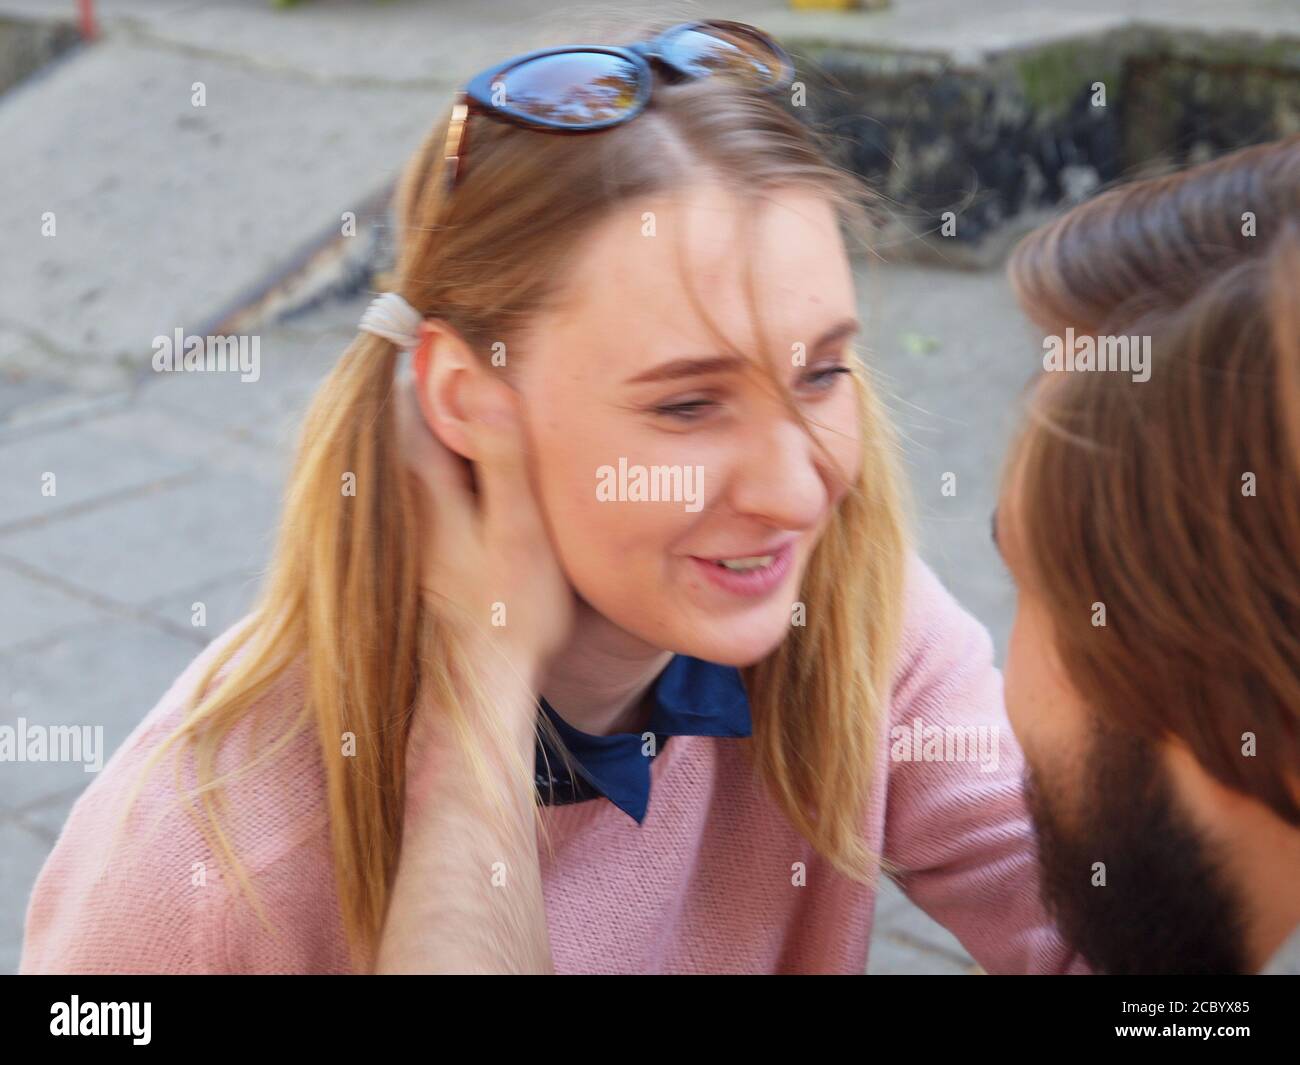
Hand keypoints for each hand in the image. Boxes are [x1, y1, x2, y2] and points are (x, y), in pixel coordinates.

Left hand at [393, 371, 574, 688]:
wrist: (483, 682)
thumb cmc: (511, 609)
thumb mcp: (519, 528)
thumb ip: (501, 453)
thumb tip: (476, 376)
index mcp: (422, 477)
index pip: (417, 385)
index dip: (444, 347)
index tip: (473, 316)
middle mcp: (405, 491)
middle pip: (419, 408)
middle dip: (449, 373)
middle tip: (491, 340)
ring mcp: (414, 516)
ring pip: (427, 440)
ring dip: (456, 410)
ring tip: (497, 382)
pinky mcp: (426, 536)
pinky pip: (436, 470)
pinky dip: (458, 448)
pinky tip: (494, 456)